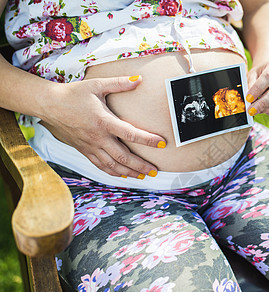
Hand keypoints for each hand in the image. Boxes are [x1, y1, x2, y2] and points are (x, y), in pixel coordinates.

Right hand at [40, 75, 164, 177]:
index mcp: (103, 121)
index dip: (148, 140)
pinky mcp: (84, 150)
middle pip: (123, 157)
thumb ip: (119, 83)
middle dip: (141, 165)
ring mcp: (90, 146)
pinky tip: (123, 175)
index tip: (162, 143)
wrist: (48, 105)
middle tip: (155, 170)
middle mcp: (98, 137)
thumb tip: (139, 79)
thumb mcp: (96, 85)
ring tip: (143, 176)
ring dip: (129, 172)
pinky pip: (100, 166)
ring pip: (112, 165)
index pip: (130, 133)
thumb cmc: (72, 94)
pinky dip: (113, 172)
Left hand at [246, 61, 268, 117]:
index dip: (258, 88)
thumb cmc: (259, 75)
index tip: (248, 98)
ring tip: (256, 110)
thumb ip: (250, 84)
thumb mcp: (252, 75)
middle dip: (262, 103)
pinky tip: (265, 111)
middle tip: (251, 110)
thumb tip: (249, 98)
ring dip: (266, 109)